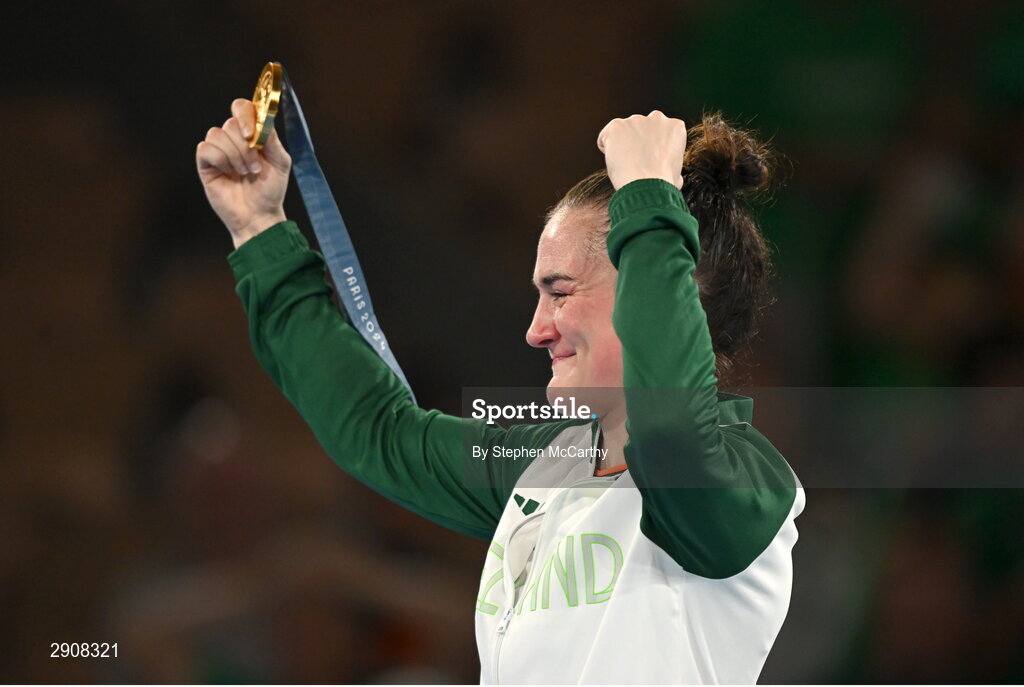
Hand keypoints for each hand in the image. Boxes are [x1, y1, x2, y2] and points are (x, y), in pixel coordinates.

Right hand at [196, 98, 291, 247]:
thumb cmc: (271, 190)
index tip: (251, 134)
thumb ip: (271, 139)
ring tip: (245, 173)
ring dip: (234, 156)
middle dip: (244, 146)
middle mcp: (234, 138)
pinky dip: (220, 159)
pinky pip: (205, 148)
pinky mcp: (206, 163)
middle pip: (231, 123)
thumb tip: (262, 118)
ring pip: (217, 134)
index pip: (242, 108)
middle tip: (255, 168)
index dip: (245, 115)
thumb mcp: (280, 162)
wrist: (259, 215)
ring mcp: (219, 150)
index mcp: (252, 134)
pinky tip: (228, 173)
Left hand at [596, 110, 686, 189]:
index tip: (649, 161)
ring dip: (622, 145)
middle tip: (635, 162)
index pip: (660, 132)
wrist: (646, 186)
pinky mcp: (616, 126)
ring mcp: (636, 120)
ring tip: (625, 165)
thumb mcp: (676, 175)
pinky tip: (614, 161)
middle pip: (641, 128)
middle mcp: (657, 118)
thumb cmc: (662, 185)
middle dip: (637, 141)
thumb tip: (672, 176)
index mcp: (675, 127)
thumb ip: (671, 165)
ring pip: (623, 131)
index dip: (652, 148)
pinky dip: (606, 148)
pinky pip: (605, 137)